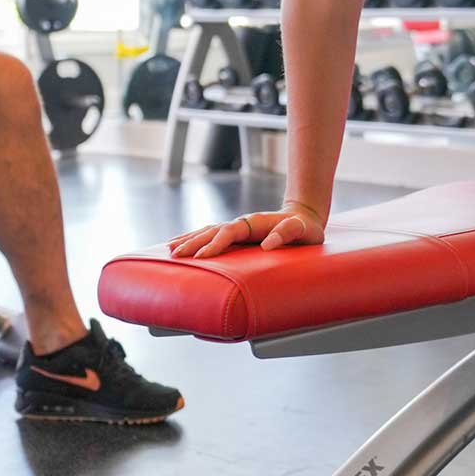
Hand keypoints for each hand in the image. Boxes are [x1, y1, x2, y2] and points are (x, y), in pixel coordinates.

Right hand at [167, 200, 326, 258]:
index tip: (202, 256)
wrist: (303, 219)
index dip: (215, 244)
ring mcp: (237, 229)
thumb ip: (287, 233)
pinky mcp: (235, 236)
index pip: (229, 232)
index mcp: (253, 222)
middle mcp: (241, 224)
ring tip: (170, 250)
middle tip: (175, 255)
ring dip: (189, 240)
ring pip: (207, 232)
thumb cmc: (304, 228)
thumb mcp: (303, 230)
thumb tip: (267, 245)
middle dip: (193, 242)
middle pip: (211, 231)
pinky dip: (195, 240)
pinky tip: (183, 246)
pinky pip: (211, 236)